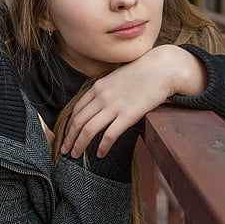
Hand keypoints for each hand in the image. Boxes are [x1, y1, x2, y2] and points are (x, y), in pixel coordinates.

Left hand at [61, 45, 207, 158]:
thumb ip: (105, 90)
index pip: (76, 109)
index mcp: (98, 87)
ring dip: (79, 144)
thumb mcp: (116, 78)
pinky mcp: (128, 115)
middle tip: (64, 150)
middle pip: (78, 121)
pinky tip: (100, 154)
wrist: (161, 69)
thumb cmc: (141, 72)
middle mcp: (102, 97)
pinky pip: (109, 135)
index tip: (66, 135)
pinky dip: (102, 147)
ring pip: (88, 130)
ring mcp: (114, 106)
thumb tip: (98, 104)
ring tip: (75, 155)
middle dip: (69, 138)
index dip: (68, 125)